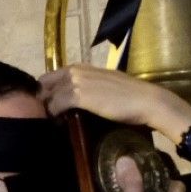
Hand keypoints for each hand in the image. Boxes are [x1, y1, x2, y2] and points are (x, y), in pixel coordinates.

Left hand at [39, 64, 190, 144]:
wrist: (148, 101)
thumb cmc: (130, 96)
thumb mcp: (104, 84)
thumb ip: (86, 86)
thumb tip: (72, 99)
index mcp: (80, 67)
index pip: (48, 78)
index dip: (45, 93)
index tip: (47, 107)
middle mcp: (74, 71)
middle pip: (43, 86)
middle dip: (42, 101)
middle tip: (47, 117)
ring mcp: (75, 82)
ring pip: (48, 97)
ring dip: (47, 111)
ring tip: (53, 123)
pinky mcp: (78, 95)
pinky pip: (55, 106)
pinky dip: (55, 116)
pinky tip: (60, 124)